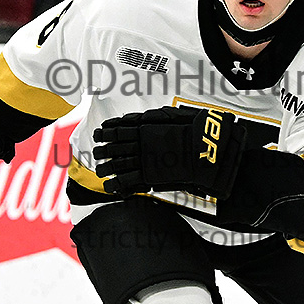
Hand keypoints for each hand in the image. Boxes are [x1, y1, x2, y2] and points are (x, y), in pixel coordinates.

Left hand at [93, 106, 246, 198]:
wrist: (206, 151)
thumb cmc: (194, 132)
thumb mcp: (173, 116)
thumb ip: (153, 118)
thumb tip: (138, 117)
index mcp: (145, 127)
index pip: (118, 128)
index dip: (106, 132)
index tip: (99, 134)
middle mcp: (140, 143)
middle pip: (113, 146)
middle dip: (103, 150)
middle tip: (97, 153)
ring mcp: (143, 160)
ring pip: (117, 164)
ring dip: (106, 167)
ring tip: (100, 171)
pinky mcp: (149, 177)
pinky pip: (127, 181)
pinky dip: (116, 185)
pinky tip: (110, 187)